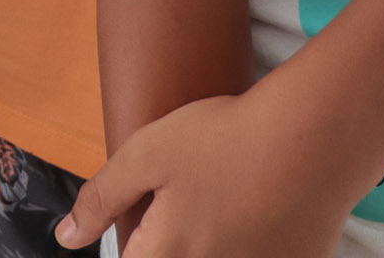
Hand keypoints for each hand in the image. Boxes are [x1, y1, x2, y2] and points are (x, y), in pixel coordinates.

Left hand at [58, 90, 371, 256]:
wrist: (316, 137)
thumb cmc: (226, 138)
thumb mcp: (147, 154)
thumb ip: (101, 199)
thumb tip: (66, 237)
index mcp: (168, 254)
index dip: (134, 241)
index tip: (152, 215)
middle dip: (171, 240)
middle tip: (194, 199)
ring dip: (212, 241)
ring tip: (225, 203)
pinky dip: (252, 243)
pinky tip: (260, 211)